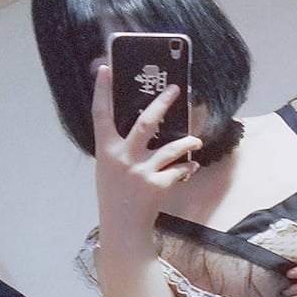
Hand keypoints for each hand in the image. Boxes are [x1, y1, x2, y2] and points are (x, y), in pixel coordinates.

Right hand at [91, 64, 201, 241]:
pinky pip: (179, 170)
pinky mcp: (158, 185)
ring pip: (172, 148)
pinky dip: (188, 168)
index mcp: (106, 150)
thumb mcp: (108, 168)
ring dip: (188, 142)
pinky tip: (192, 167)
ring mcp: (141, 171)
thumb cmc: (114, 195)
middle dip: (162, 103)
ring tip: (196, 141)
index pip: (101, 114)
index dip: (102, 90)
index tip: (106, 68)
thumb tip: (142, 126)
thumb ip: (119, 148)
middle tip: (175, 89)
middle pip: (145, 123)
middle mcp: (123, 157)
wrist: (123, 228)